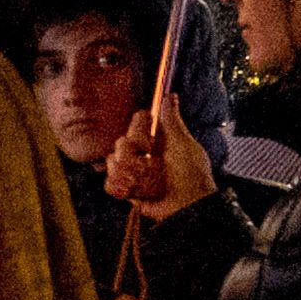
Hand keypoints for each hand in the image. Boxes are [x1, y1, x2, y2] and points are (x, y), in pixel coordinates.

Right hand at [106, 99, 214, 219]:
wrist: (187, 203)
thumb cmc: (191, 173)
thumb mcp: (183, 143)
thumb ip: (172, 120)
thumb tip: (171, 95)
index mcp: (154, 140)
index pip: (134, 124)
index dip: (139, 129)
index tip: (150, 137)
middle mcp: (141, 154)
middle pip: (121, 142)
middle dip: (134, 153)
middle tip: (151, 163)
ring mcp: (131, 171)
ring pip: (113, 161)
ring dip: (129, 171)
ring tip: (145, 179)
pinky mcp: (124, 188)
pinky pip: (109, 182)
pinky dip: (120, 185)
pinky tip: (134, 188)